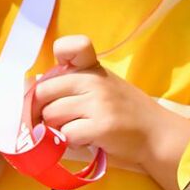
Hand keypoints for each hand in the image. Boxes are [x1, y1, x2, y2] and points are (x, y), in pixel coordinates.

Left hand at [34, 35, 174, 166]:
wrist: (156, 133)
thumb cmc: (124, 110)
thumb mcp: (103, 85)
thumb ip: (74, 83)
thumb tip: (32, 92)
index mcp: (93, 67)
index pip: (69, 46)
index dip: (57, 57)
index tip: (55, 80)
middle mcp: (94, 80)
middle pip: (44, 92)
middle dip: (43, 110)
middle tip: (56, 120)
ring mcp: (98, 102)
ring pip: (51, 115)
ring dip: (57, 129)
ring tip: (75, 129)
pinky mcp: (101, 126)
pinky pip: (66, 134)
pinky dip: (69, 142)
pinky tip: (85, 139)